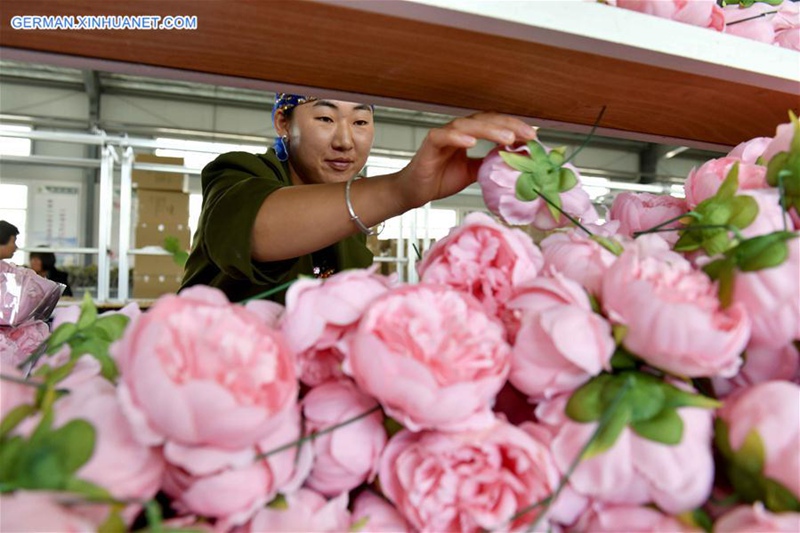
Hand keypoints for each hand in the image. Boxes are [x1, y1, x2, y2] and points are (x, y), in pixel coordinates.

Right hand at [395, 112, 536, 208]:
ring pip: (468, 125)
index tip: (534, 136)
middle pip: (486, 120)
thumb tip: (513, 163)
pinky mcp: (430, 144)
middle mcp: (457, 130)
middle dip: (509, 125)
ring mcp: (443, 135)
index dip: (514, 127)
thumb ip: (489, 164)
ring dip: (489, 130)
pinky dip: (457, 136)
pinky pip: (443, 136)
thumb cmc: (440, 179)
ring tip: (507, 138)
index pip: (495, 124)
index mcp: (469, 134)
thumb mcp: (473, 173)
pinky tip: (471, 141)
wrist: (414, 191)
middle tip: (527, 135)